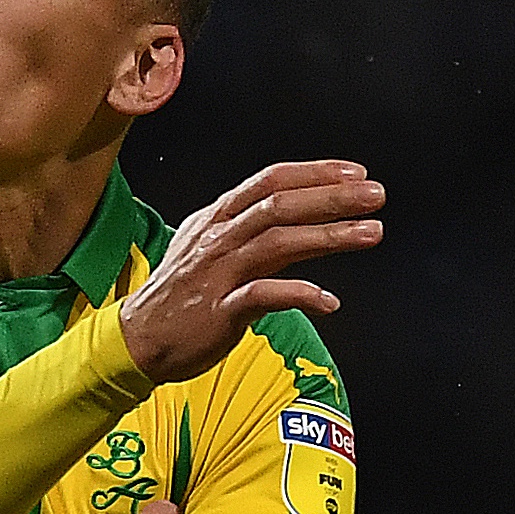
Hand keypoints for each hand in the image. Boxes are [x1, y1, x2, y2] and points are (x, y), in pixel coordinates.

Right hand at [121, 161, 384, 383]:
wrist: (138, 339)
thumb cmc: (181, 294)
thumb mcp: (210, 248)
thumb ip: (250, 230)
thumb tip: (295, 217)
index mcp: (219, 218)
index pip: (270, 181)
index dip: (315, 174)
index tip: (356, 174)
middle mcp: (220, 238)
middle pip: (280, 205)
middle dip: (331, 197)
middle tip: (376, 195)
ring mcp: (219, 273)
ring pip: (279, 243)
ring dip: (328, 236)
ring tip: (371, 233)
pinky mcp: (220, 310)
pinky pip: (265, 296)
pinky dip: (300, 295)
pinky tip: (329, 301)